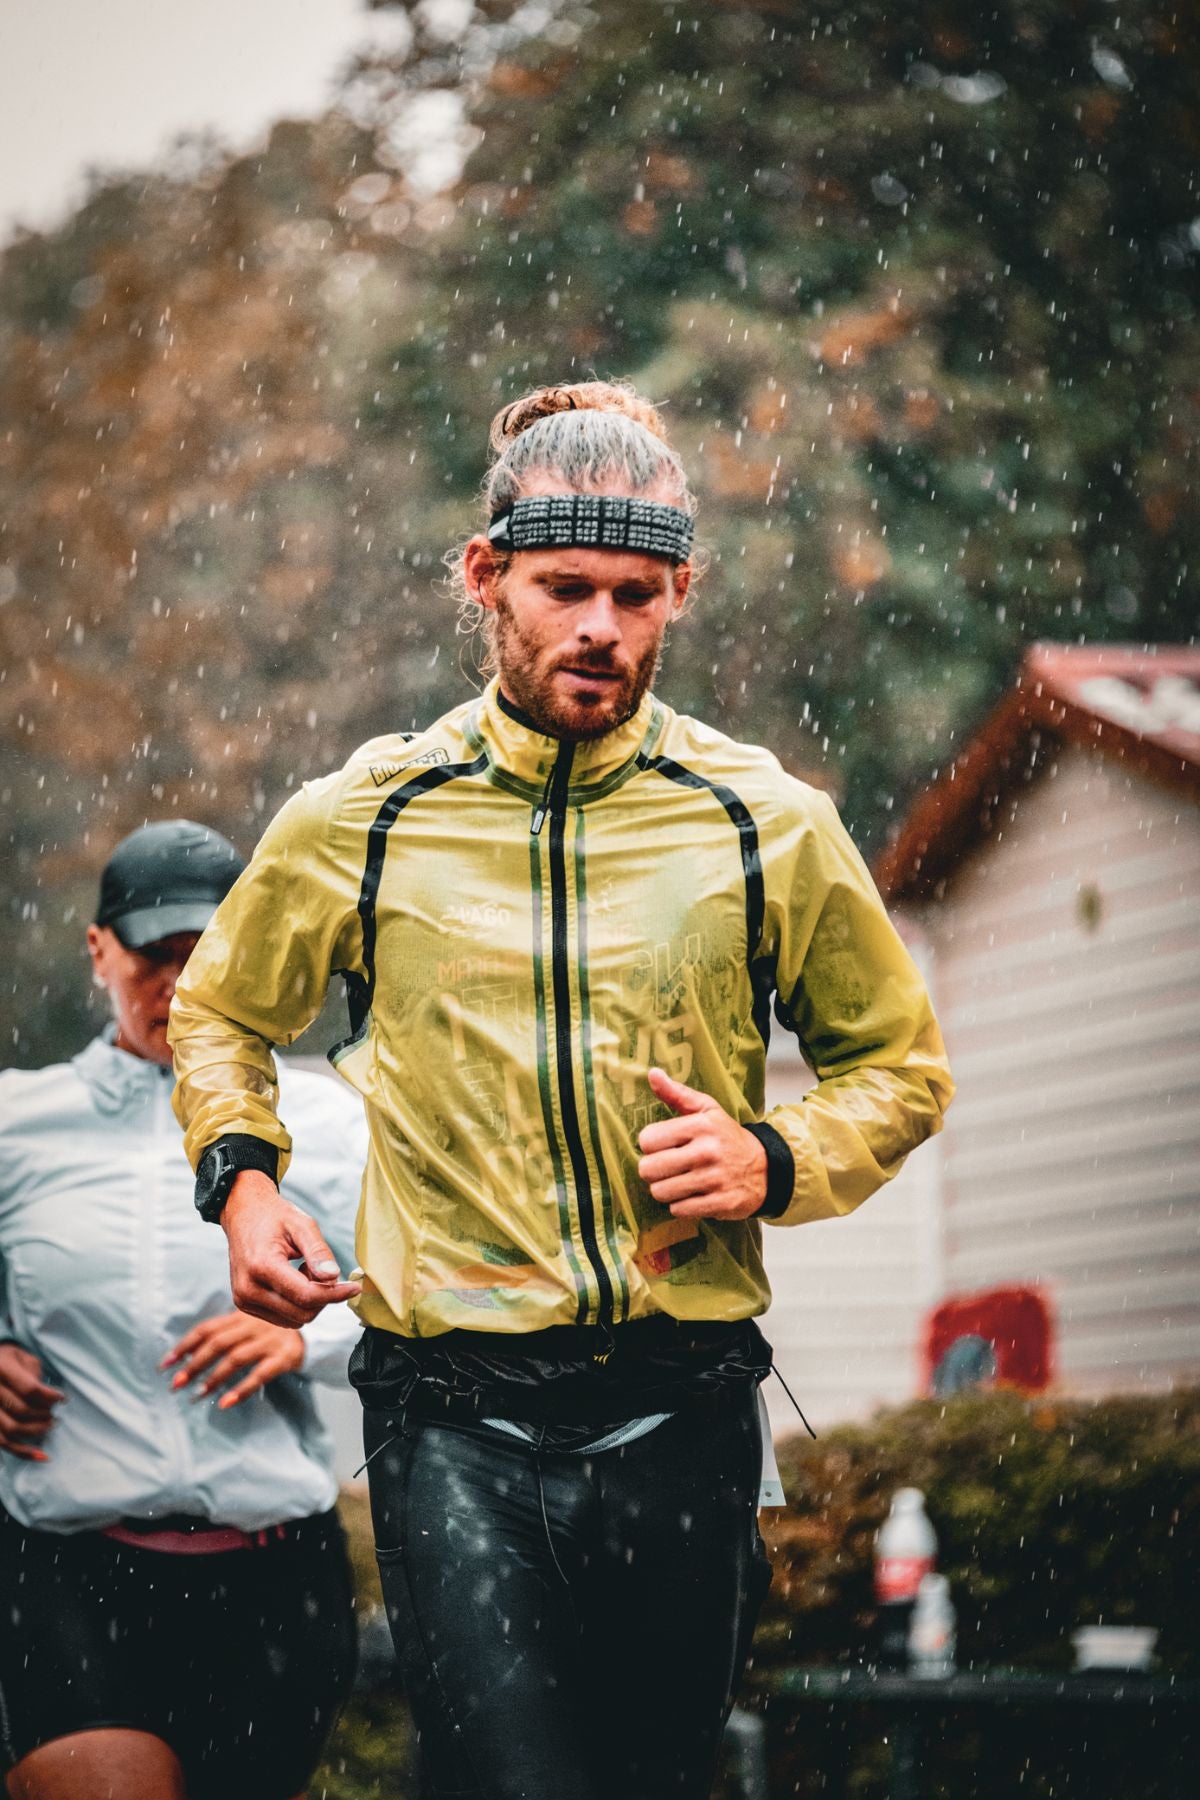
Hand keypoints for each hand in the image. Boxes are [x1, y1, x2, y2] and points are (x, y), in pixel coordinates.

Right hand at [0, 1341, 65, 1461]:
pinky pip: (3, 1443)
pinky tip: (42, 1455)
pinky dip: (23, 1452)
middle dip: (44, 1414)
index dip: (49, 1396)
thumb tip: (47, 1397)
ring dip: (36, 1431)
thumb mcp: (23, 1358)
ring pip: (11, 1430)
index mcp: (1, 1368)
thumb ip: (33, 1374)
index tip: (63, 1399)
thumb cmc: (11, 1361)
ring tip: (50, 1425)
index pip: (28, 1389)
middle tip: (56, 1414)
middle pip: (21, 1410)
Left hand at [161, 1311, 304, 1408]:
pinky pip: (260, 1374)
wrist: (314, 1332)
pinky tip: (226, 1402)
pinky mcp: (284, 1357)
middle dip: (194, 1365)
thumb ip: (222, 1334)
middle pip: (218, 1344)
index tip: (165, 1364)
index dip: (184, 1345)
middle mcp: (253, 1325)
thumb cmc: (270, 1333)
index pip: (207, 1329)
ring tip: (198, 1394)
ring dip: (214, 1378)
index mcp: (240, 1316)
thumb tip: (185, 1357)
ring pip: (236, 1358)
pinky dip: (242, 1389)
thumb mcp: (248, 1325)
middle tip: (176, 1384)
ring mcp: (269, 1341)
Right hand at [222, 1169, 360, 1327]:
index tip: (355, 1287)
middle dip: (322, 1296)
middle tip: (322, 1268)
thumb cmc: (275, 1217)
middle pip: (302, 1313)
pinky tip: (292, 1279)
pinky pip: (283, 1318)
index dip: (335, 1294)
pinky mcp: (245, 1305)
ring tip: (303, 1270)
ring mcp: (244, 1300)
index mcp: (261, 1266)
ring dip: (309, 1301)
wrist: (244, 1215)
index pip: (306, 1295)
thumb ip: (318, 1251)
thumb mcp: (302, 1224)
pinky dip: (296, 1304)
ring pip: (294, 1320)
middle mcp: (248, 1289)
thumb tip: (333, 1277)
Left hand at [637, 1067, 767, 1220]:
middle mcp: (707, 1151)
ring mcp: (714, 1179)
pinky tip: (692, 1195)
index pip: (648, 1140)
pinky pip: (679, 1210)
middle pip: (649, 1169)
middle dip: (653, 1170)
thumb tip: (652, 1073)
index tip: (662, 1146)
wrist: (766, 1168)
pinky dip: (681, 1205)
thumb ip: (677, 1093)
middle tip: (666, 1167)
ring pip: (660, 1192)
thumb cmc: (727, 1137)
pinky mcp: (720, 1203)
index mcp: (700, 1125)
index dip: (650, 1145)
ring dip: (665, 1190)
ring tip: (679, 1181)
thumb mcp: (707, 1110)